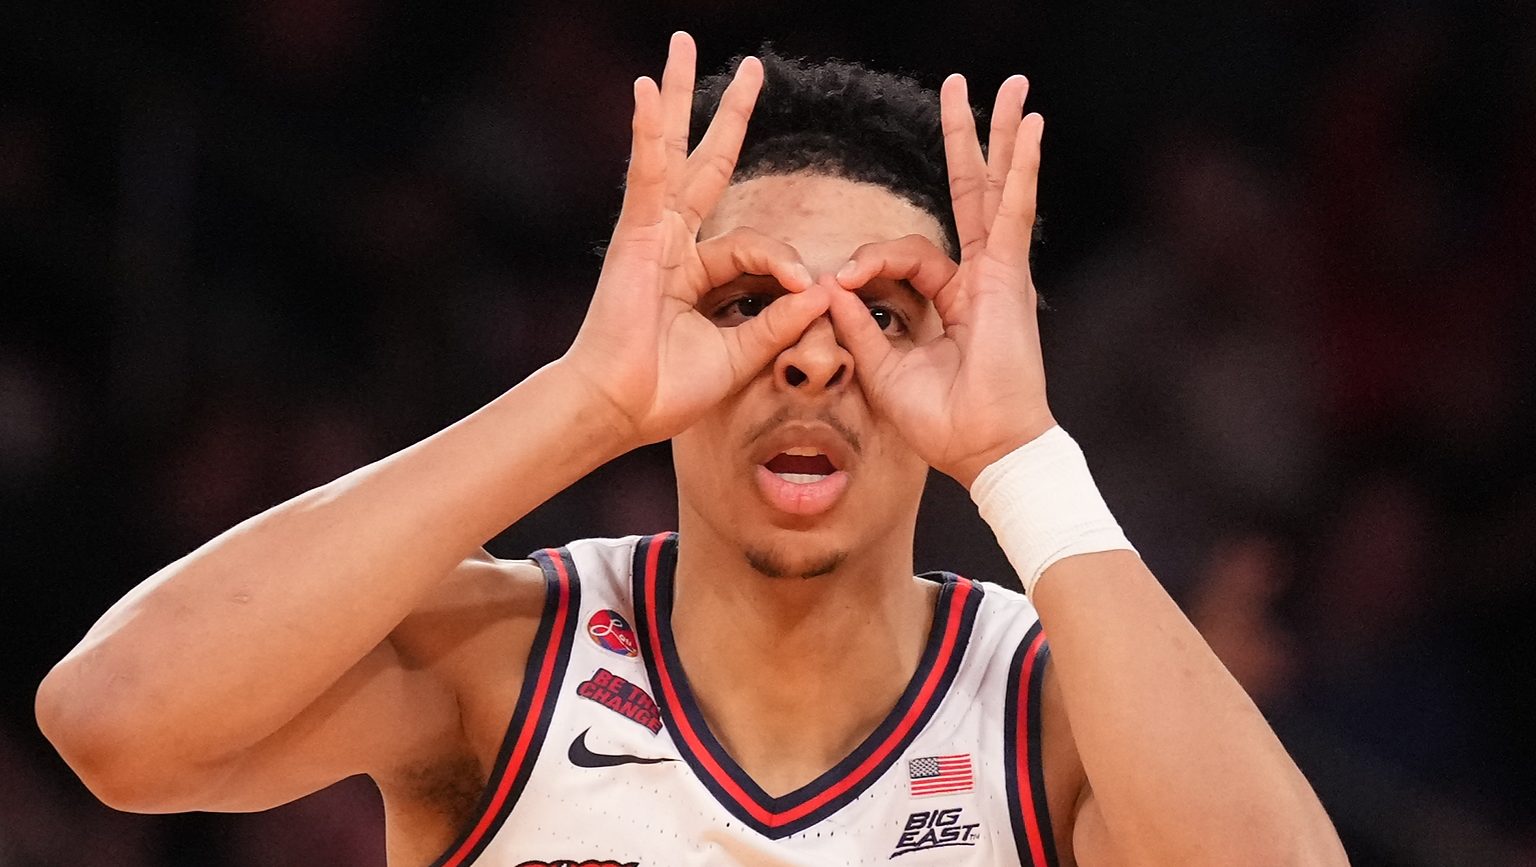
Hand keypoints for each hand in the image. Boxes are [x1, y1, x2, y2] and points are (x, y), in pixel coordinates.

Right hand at [562, 32, 829, 445]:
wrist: (622, 409)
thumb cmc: (668, 390)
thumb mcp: (740, 353)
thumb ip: (778, 321)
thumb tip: (823, 292)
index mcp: (694, 270)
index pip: (754, 245)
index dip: (786, 262)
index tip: (810, 290)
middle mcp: (671, 242)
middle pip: (703, 162)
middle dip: (726, 115)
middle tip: (751, 69)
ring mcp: (651, 233)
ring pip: (670, 151)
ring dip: (678, 94)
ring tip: (680, 43)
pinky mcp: (634, 236)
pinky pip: (645, 175)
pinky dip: (646, 132)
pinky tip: (647, 89)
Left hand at [827, 74, 1054, 487]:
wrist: (983, 449)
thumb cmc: (942, 422)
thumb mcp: (883, 369)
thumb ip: (860, 326)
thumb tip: (830, 288)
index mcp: (950, 300)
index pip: (905, 256)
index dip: (868, 261)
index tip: (841, 285)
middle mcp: (977, 278)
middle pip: (968, 195)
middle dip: (965, 143)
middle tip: (960, 89)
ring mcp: (996, 273)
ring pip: (992, 191)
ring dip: (998, 137)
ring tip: (1010, 87)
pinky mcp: (1007, 277)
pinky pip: (1010, 212)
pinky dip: (1019, 169)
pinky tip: (1029, 126)